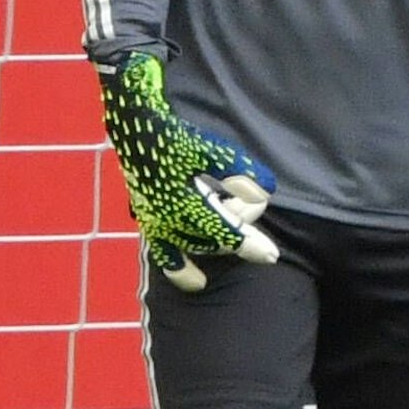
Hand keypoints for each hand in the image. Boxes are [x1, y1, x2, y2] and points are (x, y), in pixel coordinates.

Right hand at [98, 52, 278, 291]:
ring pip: (197, 245)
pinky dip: (181, 268)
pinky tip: (198, 282)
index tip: (272, 255)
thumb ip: (240, 170)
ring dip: (216, 240)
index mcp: (185, 206)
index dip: (251, 244)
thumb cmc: (174, 137)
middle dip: (235, 223)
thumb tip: (268, 189)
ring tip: (231, 227)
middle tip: (243, 202)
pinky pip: (166, 254)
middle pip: (215, 238)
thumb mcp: (211, 151)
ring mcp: (158, 225)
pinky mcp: (149, 222)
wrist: (135, 127)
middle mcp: (170, 223)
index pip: (226, 234)